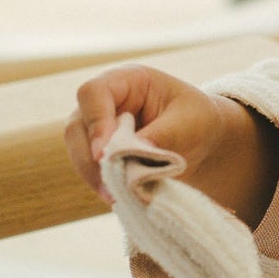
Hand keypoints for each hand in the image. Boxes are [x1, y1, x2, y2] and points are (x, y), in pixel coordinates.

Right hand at [64, 64, 278, 226]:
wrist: (201, 138)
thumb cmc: (197, 119)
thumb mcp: (189, 122)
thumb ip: (163, 134)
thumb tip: (133, 153)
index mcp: (128, 80)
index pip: (94, 93)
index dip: (95, 122)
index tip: (105, 154)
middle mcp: (106, 101)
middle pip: (77, 125)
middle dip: (90, 158)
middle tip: (112, 185)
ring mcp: (98, 127)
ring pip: (78, 150)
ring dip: (94, 175)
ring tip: (117, 196)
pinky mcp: (100, 152)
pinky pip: (89, 169)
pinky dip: (101, 183)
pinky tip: (119, 197)